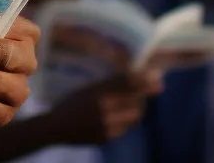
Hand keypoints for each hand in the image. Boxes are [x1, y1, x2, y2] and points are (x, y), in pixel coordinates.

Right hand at [46, 69, 162, 143]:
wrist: (56, 128)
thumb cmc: (71, 103)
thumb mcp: (87, 89)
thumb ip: (109, 85)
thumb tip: (134, 78)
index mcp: (96, 92)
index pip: (126, 83)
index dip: (144, 79)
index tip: (157, 76)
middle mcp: (103, 108)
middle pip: (135, 99)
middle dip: (146, 94)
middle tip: (154, 87)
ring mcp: (106, 125)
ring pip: (134, 115)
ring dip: (140, 107)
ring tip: (140, 101)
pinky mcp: (108, 137)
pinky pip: (126, 127)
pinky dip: (129, 119)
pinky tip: (124, 115)